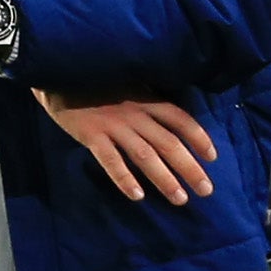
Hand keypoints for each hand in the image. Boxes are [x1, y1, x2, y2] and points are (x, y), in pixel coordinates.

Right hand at [33, 89, 215, 204]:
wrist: (57, 71)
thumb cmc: (94, 80)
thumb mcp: (127, 83)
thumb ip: (146, 100)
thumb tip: (169, 121)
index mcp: (145, 98)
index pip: (180, 119)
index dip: (199, 138)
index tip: (212, 157)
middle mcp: (135, 113)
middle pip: (169, 143)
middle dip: (190, 168)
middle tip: (206, 190)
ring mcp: (113, 125)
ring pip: (146, 156)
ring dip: (165, 179)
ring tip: (180, 199)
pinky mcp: (92, 135)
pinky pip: (111, 160)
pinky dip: (124, 178)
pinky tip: (137, 195)